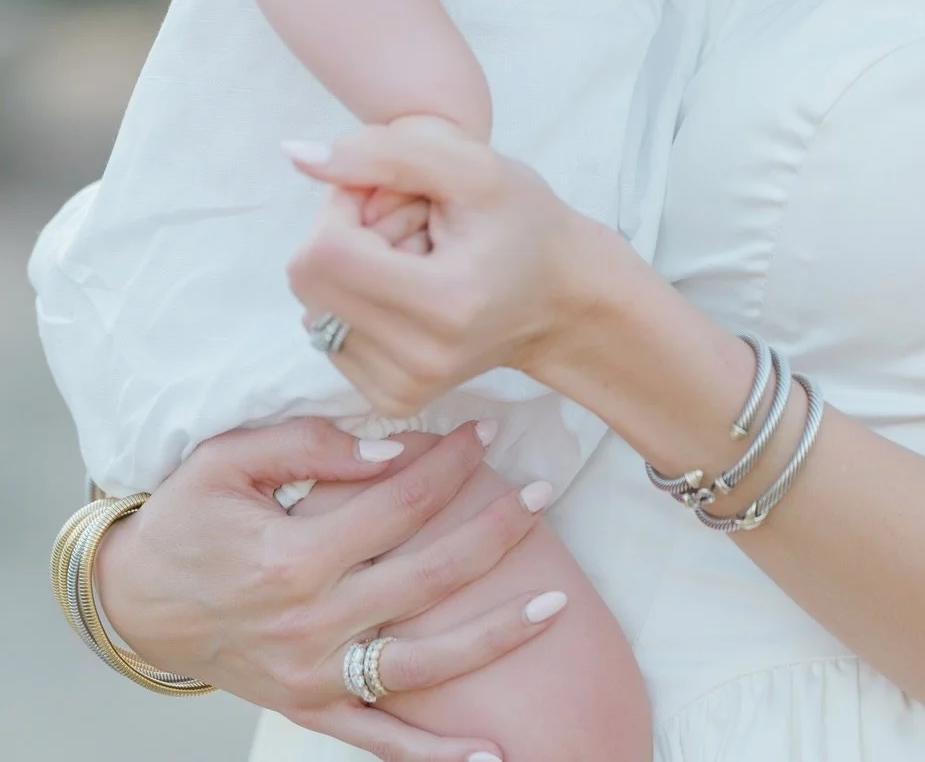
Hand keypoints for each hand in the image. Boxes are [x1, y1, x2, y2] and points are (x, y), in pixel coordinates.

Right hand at [94, 419, 563, 761]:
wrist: (133, 600)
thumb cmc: (186, 519)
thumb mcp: (229, 460)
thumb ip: (312, 447)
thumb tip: (394, 450)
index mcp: (293, 557)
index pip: (397, 503)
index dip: (449, 463)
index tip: (487, 432)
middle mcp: (310, 623)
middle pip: (427, 577)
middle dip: (495, 532)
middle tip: (545, 493)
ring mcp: (314, 674)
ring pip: (423, 664)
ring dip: (494, 636)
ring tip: (554, 605)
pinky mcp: (310, 707)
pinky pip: (381, 740)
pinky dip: (435, 755)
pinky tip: (491, 755)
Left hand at [286, 117, 611, 415]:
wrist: (563, 299)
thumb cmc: (525, 223)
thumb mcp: (471, 166)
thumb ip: (381, 153)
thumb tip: (294, 154)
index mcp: (444, 305)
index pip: (325, 249)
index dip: (343, 205)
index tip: (390, 193)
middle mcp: (418, 361)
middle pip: (309, 278)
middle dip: (344, 235)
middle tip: (408, 225)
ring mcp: (402, 390)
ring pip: (312, 306)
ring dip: (351, 270)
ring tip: (415, 259)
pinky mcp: (391, 400)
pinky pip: (327, 335)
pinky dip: (356, 302)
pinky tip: (406, 290)